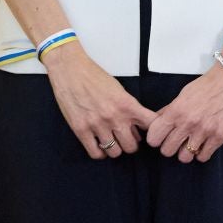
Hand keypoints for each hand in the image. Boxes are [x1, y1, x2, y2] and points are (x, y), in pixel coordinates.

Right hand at [43, 46, 157, 159]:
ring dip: (115, 149)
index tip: (148, 134)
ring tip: (111, 142)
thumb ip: (129, 109)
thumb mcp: (119, 90)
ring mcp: (97, 125)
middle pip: (132, 146)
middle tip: (125, 139)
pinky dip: (100, 153)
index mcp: (127, 104)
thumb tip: (136, 129)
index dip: (152, 131)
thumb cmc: (94, 76)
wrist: (70, 70)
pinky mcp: (81, 130)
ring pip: (115, 152)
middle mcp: (114, 117)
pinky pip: (95, 153)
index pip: (150, 125)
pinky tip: (99, 145)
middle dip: (130, 144)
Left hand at [146, 50, 222, 162]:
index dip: (156, 138)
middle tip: (176, 140)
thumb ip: (169, 110)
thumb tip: (156, 122)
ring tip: (191, 142)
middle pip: (167, 151)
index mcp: (176, 111)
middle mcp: (188, 123)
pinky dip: (202, 152)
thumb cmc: (207, 85)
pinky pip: (203, 157)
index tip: (161, 136)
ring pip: (184, 157)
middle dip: (170, 146)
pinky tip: (204, 143)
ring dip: (186, 152)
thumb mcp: (183, 94)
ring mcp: (204, 131)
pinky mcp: (219, 136)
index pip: (154, 138)